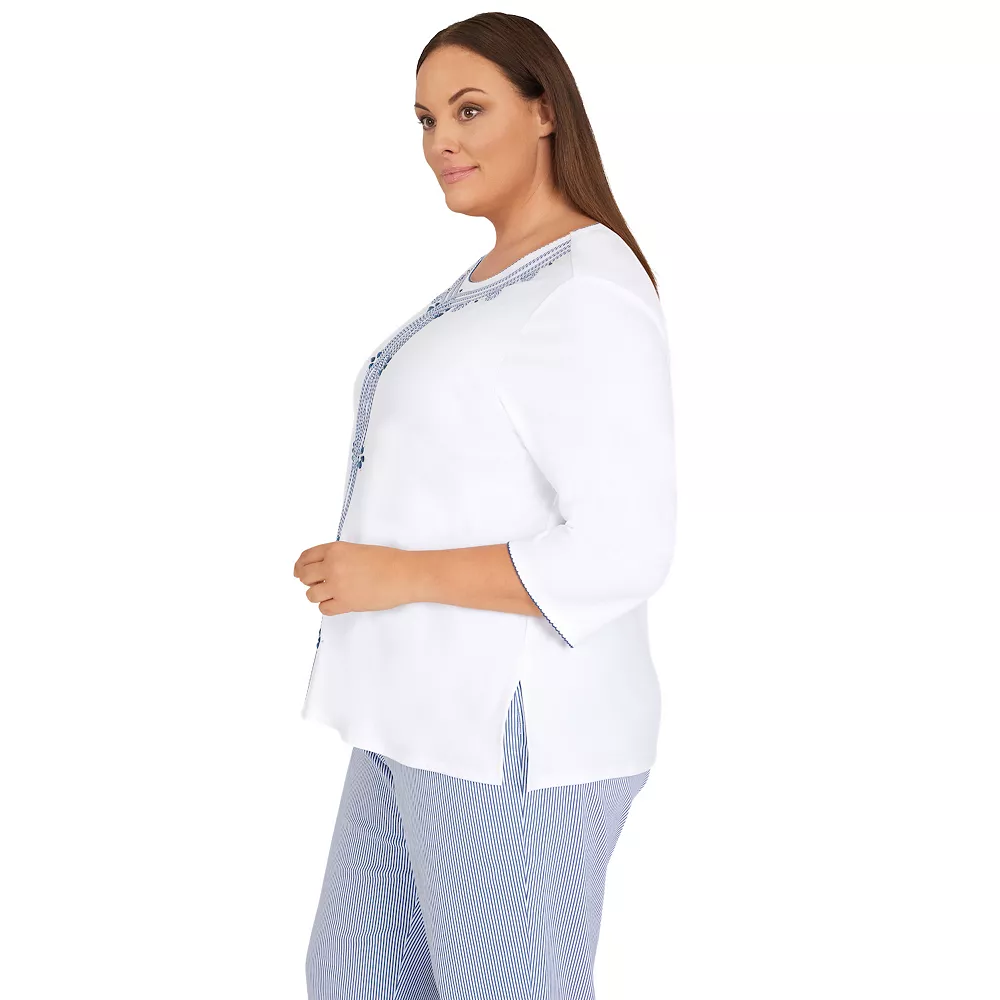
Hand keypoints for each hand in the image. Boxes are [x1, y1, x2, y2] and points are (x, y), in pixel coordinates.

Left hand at [293, 541, 411, 615]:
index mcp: (335, 550)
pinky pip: (324, 609)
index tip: (299, 572)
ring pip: (311, 595)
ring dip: (318, 595)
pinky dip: (328, 607)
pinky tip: (338, 602)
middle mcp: (332, 566)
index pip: (306, 557)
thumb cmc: (388, 561)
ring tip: (331, 594)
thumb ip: (337, 557)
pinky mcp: (345, 603)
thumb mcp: (357, 550)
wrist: (404, 574)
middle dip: (308, 581)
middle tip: (316, 584)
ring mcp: (337, 586)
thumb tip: (321, 569)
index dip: (300, 566)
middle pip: (304, 576)